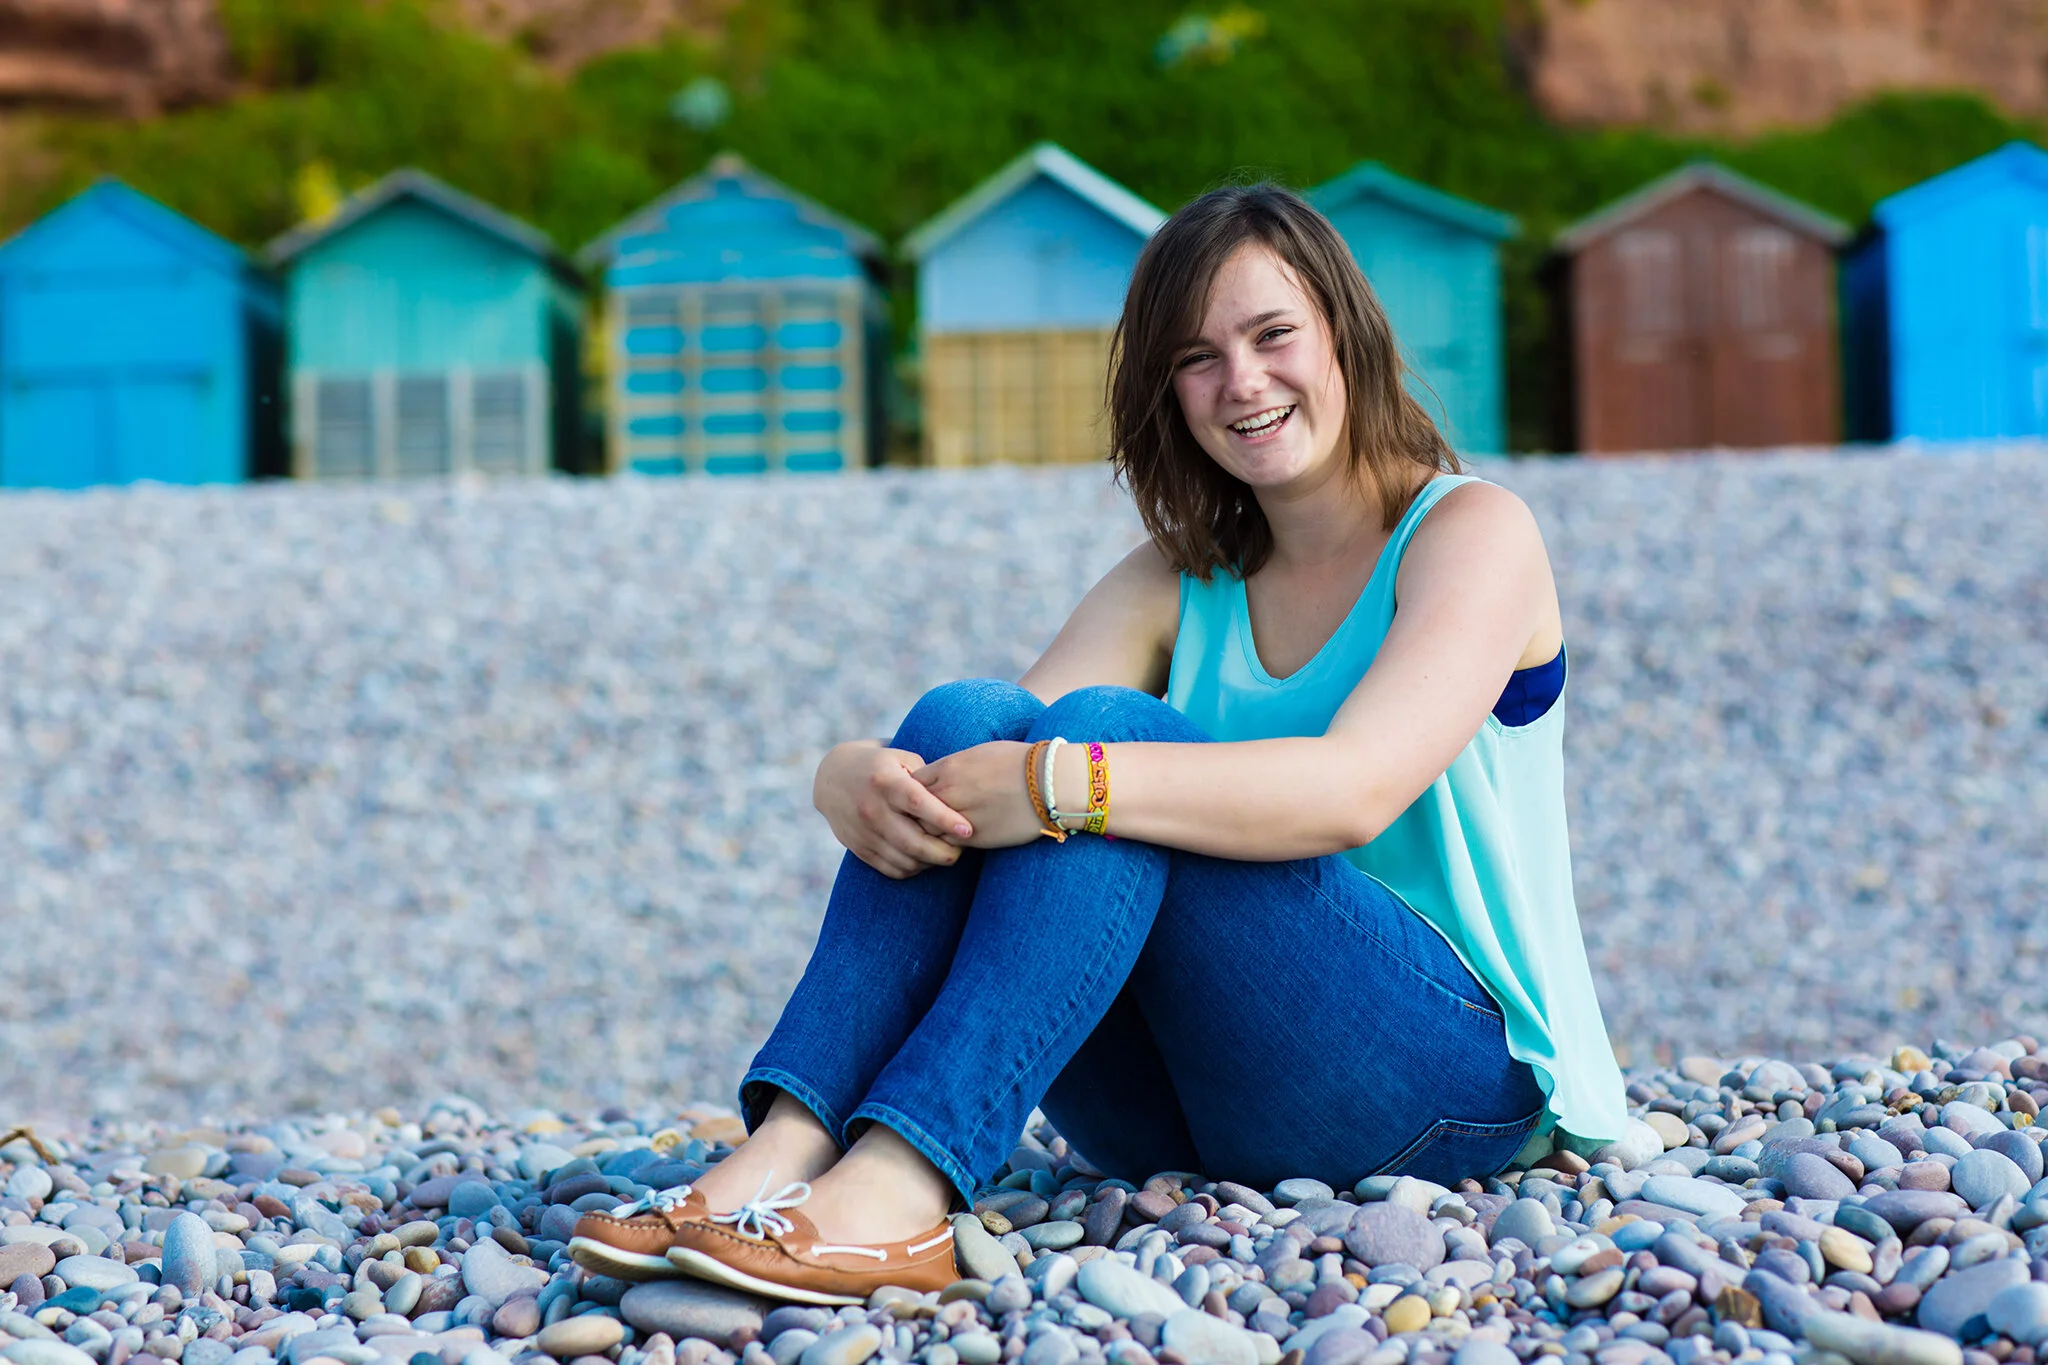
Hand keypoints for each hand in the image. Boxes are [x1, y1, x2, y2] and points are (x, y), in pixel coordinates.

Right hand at [813, 741, 974, 879]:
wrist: (833, 778)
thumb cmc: (880, 764)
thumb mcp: (900, 758)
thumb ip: (926, 777)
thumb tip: (957, 798)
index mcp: (885, 782)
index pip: (918, 805)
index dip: (945, 820)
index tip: (968, 830)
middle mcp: (872, 809)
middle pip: (913, 842)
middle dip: (943, 853)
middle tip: (962, 851)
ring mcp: (864, 832)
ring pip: (904, 860)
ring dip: (929, 863)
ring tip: (945, 855)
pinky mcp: (859, 848)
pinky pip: (890, 869)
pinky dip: (912, 869)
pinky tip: (924, 860)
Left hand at [909, 741, 1048, 850]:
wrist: (1048, 782)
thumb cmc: (1020, 762)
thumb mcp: (980, 753)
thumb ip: (955, 766)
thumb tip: (943, 774)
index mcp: (948, 767)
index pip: (912, 784)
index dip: (913, 792)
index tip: (919, 798)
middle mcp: (949, 791)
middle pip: (913, 809)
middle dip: (914, 814)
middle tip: (920, 819)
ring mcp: (959, 816)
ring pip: (926, 830)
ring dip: (928, 833)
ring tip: (934, 833)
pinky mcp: (974, 838)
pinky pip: (947, 845)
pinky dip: (944, 845)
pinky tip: (952, 842)